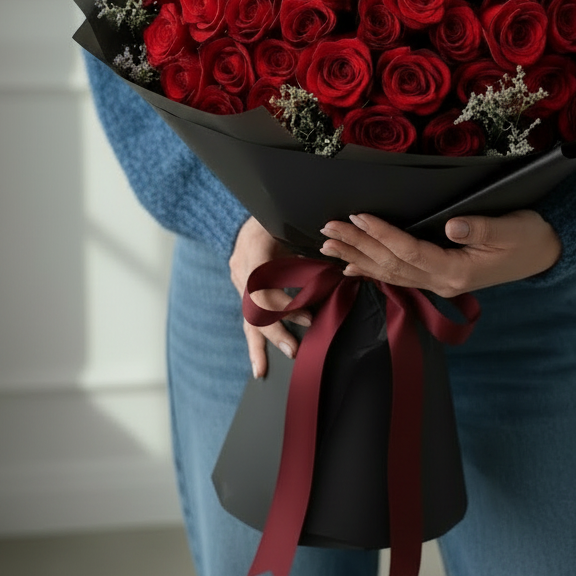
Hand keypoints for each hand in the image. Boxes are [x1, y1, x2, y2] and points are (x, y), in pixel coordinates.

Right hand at [229, 216, 311, 378]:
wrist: (260, 204)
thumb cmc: (283, 213)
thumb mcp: (294, 223)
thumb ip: (310, 246)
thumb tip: (338, 269)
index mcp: (255, 248)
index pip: (261, 287)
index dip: (281, 305)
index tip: (306, 315)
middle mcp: (241, 265)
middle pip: (252, 306)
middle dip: (272, 331)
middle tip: (293, 350)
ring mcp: (238, 275)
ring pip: (246, 315)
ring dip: (257, 344)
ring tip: (261, 371)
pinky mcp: (241, 282)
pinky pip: (249, 314)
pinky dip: (255, 338)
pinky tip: (259, 362)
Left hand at [318, 210, 561, 297]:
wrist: (544, 253)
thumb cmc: (528, 237)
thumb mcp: (511, 229)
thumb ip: (481, 229)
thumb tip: (451, 226)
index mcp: (457, 271)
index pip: (410, 251)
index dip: (382, 233)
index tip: (358, 215)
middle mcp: (442, 282)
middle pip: (390, 264)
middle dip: (357, 246)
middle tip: (328, 229)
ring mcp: (438, 283)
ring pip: (388, 272)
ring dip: (356, 258)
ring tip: (328, 246)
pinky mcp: (438, 277)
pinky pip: (398, 277)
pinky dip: (371, 272)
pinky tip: (350, 269)